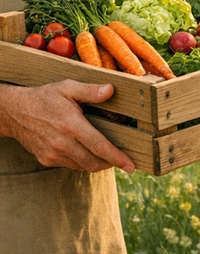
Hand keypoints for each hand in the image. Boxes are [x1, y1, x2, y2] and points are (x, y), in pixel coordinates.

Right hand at [0, 81, 135, 172]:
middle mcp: (62, 143)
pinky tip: (89, 152)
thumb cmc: (44, 97)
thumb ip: (90, 90)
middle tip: (124, 161)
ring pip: (82, 166)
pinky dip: (83, 162)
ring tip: (109, 157)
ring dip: (98, 164)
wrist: (15, 112)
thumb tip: (111, 90)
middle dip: (111, 164)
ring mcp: (53, 154)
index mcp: (71, 125)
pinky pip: (70, 165)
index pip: (99, 146)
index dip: (117, 157)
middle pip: (93, 162)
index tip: (131, 165)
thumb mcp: (68, 87)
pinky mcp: (46, 159)